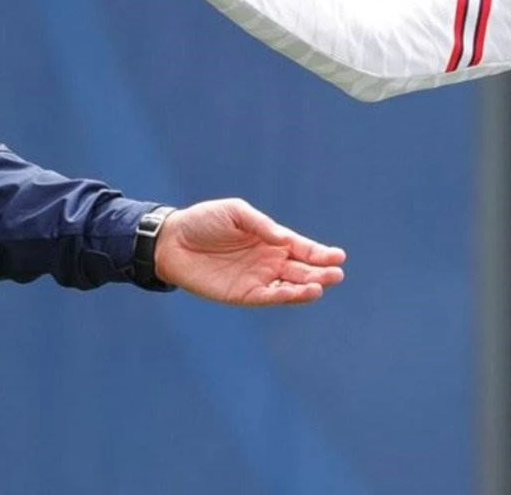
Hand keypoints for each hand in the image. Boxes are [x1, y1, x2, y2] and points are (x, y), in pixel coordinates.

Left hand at [152, 198, 345, 305]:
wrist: (172, 241)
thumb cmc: (204, 221)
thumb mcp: (235, 212)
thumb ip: (261, 225)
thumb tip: (286, 239)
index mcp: (271, 239)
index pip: (302, 247)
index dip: (321, 253)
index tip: (338, 256)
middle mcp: (269, 261)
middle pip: (302, 269)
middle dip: (320, 272)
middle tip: (336, 273)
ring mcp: (258, 279)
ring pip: (289, 286)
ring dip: (307, 287)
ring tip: (321, 285)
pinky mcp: (243, 295)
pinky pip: (268, 297)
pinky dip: (284, 297)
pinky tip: (298, 294)